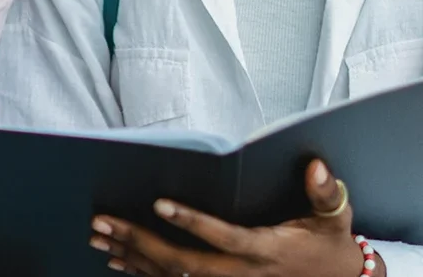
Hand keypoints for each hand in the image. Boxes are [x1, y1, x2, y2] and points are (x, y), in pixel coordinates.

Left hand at [89, 159, 384, 276]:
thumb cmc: (329, 244)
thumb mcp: (335, 218)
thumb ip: (326, 193)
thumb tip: (317, 167)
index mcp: (266, 250)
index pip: (225, 238)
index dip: (193, 223)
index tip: (160, 204)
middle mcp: (242, 273)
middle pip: (184, 263)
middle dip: (141, 242)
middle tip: (105, 220)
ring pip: (171, 276)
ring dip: (131, 256)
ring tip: (98, 234)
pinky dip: (140, 271)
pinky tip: (114, 258)